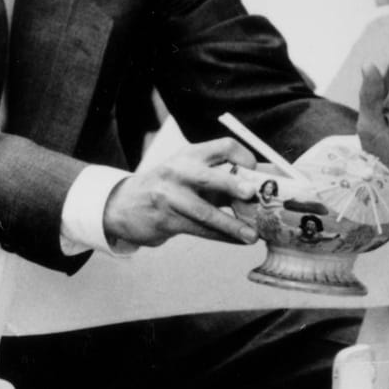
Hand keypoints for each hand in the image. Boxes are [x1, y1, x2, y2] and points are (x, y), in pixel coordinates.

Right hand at [102, 138, 262, 249]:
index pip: (223, 147)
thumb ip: (221, 178)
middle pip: (208, 177)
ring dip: (232, 225)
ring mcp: (170, 197)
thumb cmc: (169, 188)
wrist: (125, 205)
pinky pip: (200, 230)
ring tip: (253, 236)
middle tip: (251, 193)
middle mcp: (179, 172)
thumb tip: (264, 188)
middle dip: (231, 185)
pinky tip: (238, 241)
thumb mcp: (190, 172)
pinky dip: (222, 237)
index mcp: (190, 154)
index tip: (255, 172)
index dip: (243, 157)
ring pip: (205, 212)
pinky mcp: (166, 220)